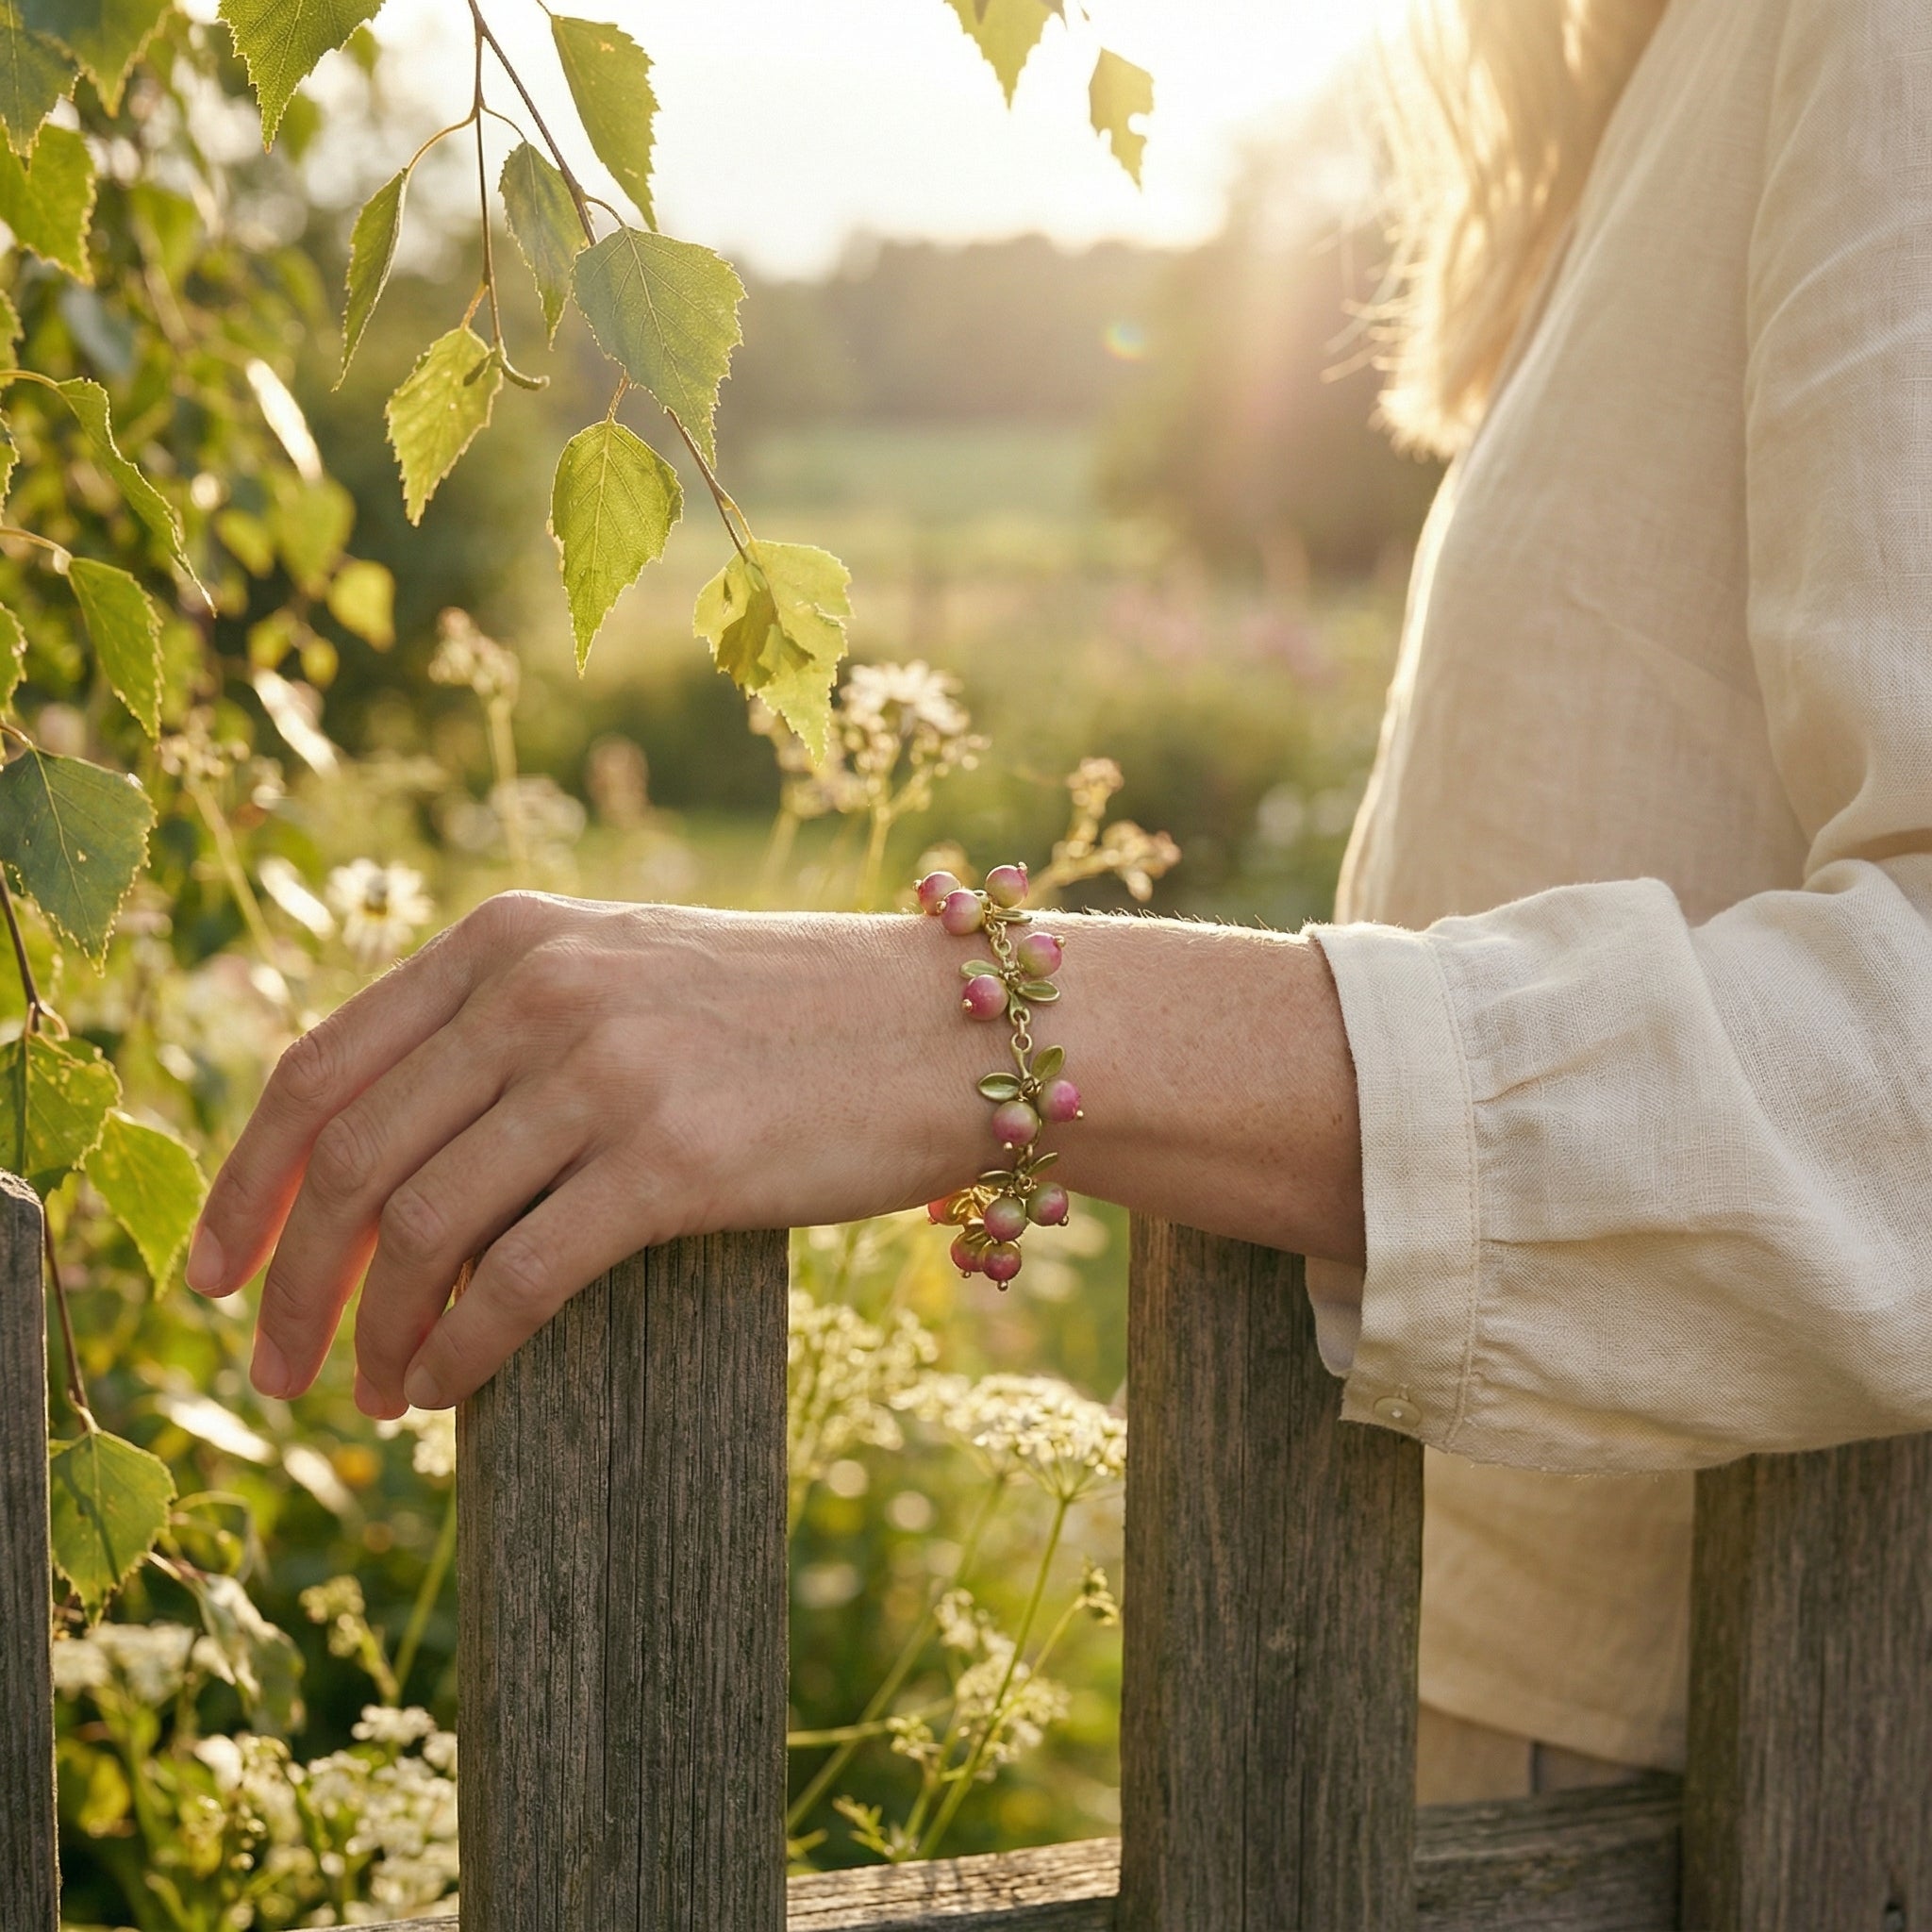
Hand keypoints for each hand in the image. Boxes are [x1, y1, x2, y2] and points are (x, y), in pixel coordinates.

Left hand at [187, 893, 981, 1416]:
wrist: (944, 1028)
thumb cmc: (786, 1017)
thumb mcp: (625, 974)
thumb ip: (504, 1025)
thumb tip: (376, 1154)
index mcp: (511, 938)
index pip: (321, 1065)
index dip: (245, 1184)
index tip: (215, 1275)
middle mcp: (542, 991)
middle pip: (351, 1157)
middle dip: (292, 1285)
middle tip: (280, 1372)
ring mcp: (606, 1072)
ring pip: (421, 1227)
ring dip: (373, 1333)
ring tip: (372, 1397)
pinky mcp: (674, 1161)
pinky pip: (521, 1279)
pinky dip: (462, 1350)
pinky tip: (450, 1391)